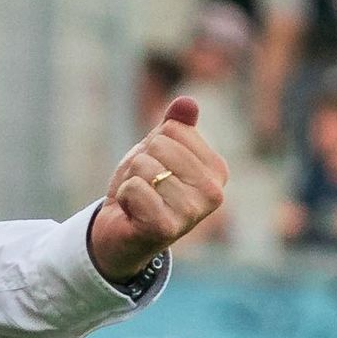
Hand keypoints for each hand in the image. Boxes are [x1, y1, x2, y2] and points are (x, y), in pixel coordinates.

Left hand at [89, 95, 224, 280]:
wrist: (120, 235)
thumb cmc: (143, 190)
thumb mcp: (157, 152)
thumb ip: (175, 127)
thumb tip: (186, 102)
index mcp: (217, 170)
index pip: (174, 129)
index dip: (153, 145)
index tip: (155, 169)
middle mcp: (213, 192)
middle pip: (159, 145)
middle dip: (139, 164)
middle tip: (143, 188)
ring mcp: (192, 212)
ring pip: (144, 167)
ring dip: (130, 182)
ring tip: (138, 201)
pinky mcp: (167, 227)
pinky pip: (134, 188)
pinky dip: (123, 197)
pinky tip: (132, 214)